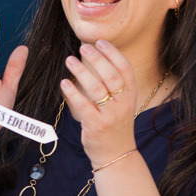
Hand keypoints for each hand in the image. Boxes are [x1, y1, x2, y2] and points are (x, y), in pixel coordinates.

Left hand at [60, 40, 138, 166]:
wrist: (116, 154)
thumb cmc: (115, 125)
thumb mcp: (122, 104)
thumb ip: (114, 85)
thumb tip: (98, 59)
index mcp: (131, 95)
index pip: (125, 69)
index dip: (113, 53)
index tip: (100, 42)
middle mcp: (123, 103)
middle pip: (111, 75)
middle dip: (97, 58)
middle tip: (82, 47)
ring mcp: (111, 115)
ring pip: (97, 88)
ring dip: (82, 71)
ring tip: (69, 60)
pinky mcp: (96, 125)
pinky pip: (83, 105)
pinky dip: (73, 92)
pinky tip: (64, 82)